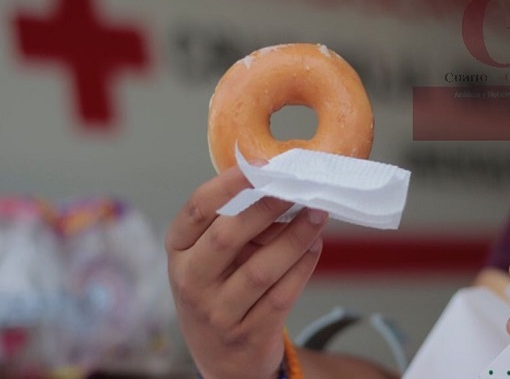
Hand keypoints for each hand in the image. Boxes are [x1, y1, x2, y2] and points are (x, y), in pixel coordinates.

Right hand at [165, 166, 327, 378]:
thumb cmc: (219, 290)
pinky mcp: (247, 334)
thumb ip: (236, 224)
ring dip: (295, 237)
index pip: (197, 209)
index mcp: (178, 250)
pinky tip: (315, 246)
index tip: (261, 167)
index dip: (229, 184)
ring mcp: (216, 312)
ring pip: (261, 269)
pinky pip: (281, 295)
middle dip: (267, 208)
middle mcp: (190, 281)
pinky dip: (302, 267)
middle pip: (227, 237)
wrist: (222, 357)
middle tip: (297, 189)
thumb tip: (280, 189)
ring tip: (317, 215)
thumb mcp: (211, 257)